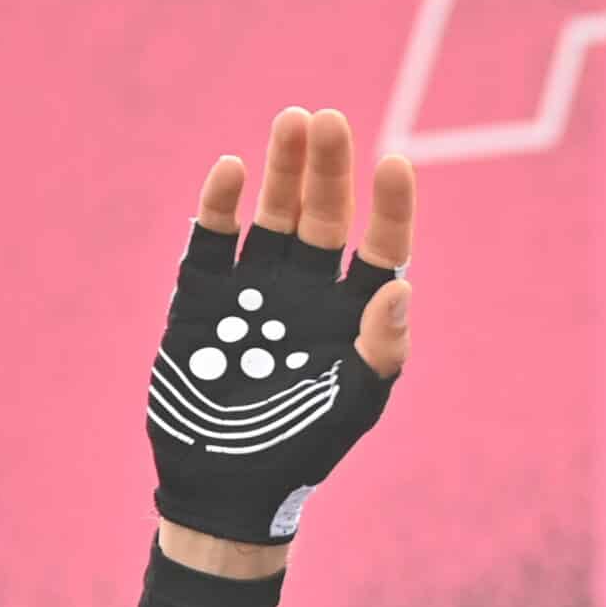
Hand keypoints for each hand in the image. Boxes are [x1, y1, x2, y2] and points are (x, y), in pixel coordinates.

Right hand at [149, 108, 416, 562]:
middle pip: (325, 217)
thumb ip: (380, 347)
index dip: (391, 206)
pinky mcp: (202, 296)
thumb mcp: (353, 403)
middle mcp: (308, 292)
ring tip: (294, 122)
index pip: (382, 247)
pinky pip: (213, 239)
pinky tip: (232, 170)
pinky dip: (219, 204)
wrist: (228, 486)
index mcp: (353, 315)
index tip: (395, 161)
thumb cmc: (302, 448)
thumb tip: (402, 285)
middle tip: (330, 120)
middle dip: (329, 170)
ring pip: (274, 215)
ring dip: (283, 170)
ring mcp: (254, 290)